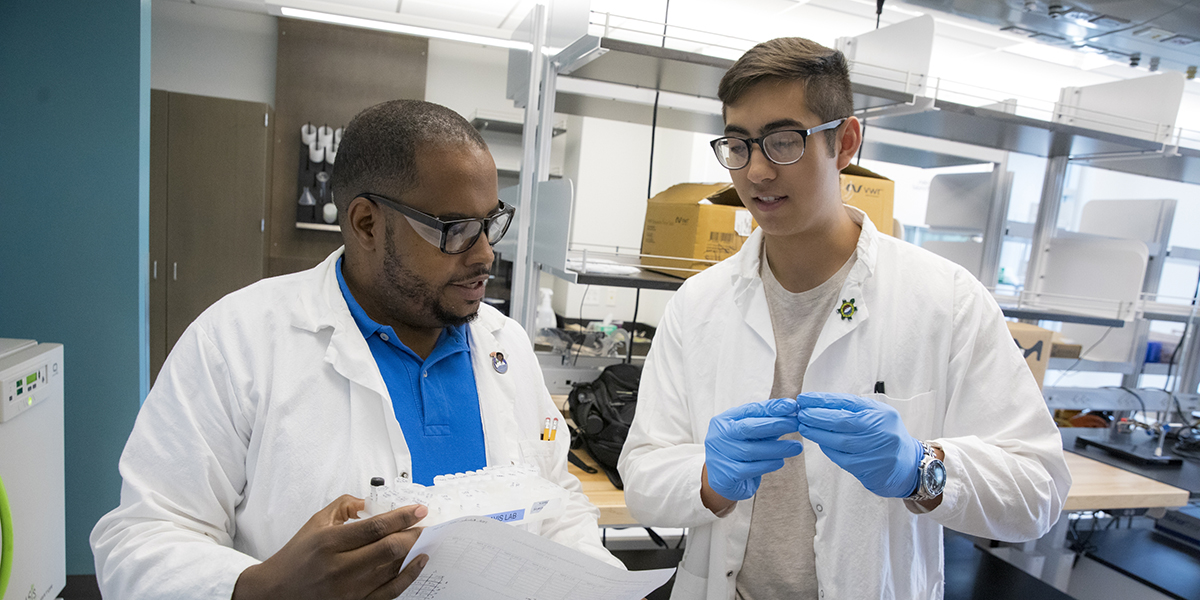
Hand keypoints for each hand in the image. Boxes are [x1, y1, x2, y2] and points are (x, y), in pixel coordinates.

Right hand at [233, 495, 428, 599]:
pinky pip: (389, 592)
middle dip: (413, 534)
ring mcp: (348, 590)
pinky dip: (408, 577)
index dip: (402, 517)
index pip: (374, 527)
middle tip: (427, 524)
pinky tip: (418, 563)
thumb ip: (345, 505)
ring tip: (424, 539)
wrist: (276, 592)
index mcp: (329, 543)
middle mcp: (339, 568)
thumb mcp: (317, 522)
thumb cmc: (297, 556)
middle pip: (388, 550)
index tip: (419, 509)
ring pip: (392, 570)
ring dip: (413, 552)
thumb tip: (371, 501)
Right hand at [704, 398, 803, 502]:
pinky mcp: (726, 476)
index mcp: (724, 421)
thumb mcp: (748, 433)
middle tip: (796, 424)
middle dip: (775, 424)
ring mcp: (721, 456)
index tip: (792, 405)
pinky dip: (769, 464)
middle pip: (748, 428)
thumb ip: (765, 423)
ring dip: (778, 448)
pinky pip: (752, 469)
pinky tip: (781, 461)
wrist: (722, 480)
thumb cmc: (739, 451)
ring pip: (752, 450)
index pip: (749, 410)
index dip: (771, 408)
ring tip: (797, 447)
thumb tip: (791, 411)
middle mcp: (719, 436)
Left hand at [794, 392, 922, 498]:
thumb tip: (819, 404)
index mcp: (881, 414)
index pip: (847, 403)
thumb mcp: (877, 415)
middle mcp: (880, 431)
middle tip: (801, 414)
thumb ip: (854, 409)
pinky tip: (819, 442)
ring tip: (804, 427)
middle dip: (817, 417)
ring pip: (840, 441)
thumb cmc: (886, 436)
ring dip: (818, 434)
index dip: (823, 400)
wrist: (908, 466)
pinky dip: (827, 449)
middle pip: (843, 422)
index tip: (804, 399)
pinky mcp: (868, 468)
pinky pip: (841, 457)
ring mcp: (875, 451)